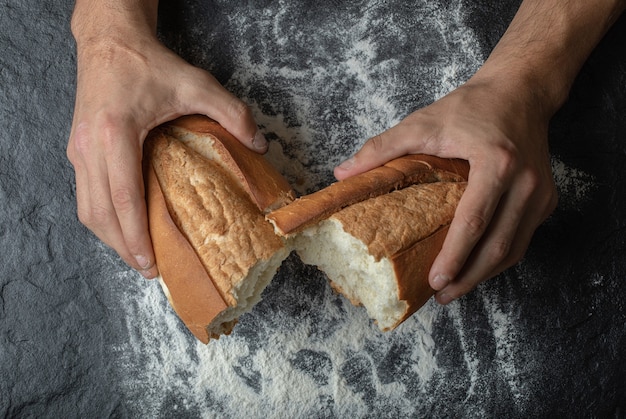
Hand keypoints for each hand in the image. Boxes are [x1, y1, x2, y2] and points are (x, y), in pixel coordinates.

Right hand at [67, 34, 266, 277]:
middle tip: (149, 269)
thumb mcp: (196, 83)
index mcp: (115, 133)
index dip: (136, 236)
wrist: (109, 40)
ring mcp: (78, 149)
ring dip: (110, 237)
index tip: (150, 264)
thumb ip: (232, 112)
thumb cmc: (148, 63)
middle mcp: (89, 146)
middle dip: (123, 247)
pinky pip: (85, 195)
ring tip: (137, 255)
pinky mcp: (76, 149)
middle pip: (100, 213)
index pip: (123, 197)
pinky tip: (124, 226)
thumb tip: (260, 144)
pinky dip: (103, 218)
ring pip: (87, 209)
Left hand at [334, 75, 557, 303]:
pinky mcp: (546, 199)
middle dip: (469, 278)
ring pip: (515, 249)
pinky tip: (476, 265)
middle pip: (499, 246)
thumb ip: (382, 148)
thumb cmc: (472, 106)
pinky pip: (522, 237)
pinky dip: (499, 257)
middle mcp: (527, 183)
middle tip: (442, 296)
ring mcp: (541, 193)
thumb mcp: (423, 121)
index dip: (454, 256)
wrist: (521, 91)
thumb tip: (343, 174)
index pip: (474, 221)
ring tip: (455, 289)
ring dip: (484, 274)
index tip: (435, 282)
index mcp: (497, 163)